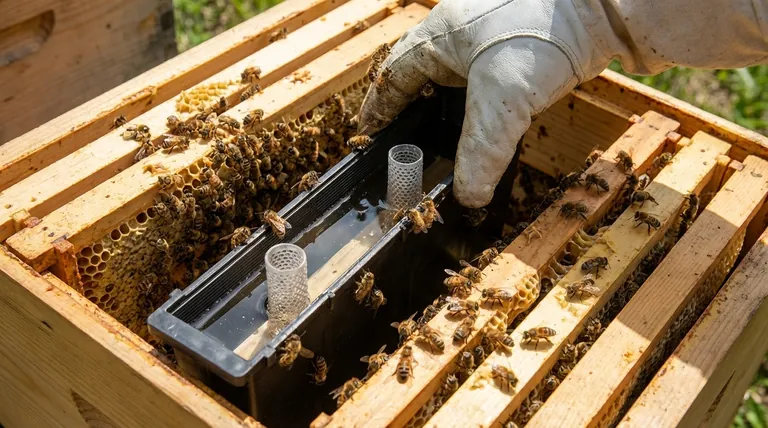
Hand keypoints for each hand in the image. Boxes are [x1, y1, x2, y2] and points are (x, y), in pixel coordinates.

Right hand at [358, 0, 610, 207]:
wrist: (604, 5)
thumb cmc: (543, 31)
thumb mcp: (502, 96)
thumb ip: (481, 149)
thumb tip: (468, 197)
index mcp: (439, 36)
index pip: (395, 75)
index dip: (380, 107)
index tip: (369, 134)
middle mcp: (460, 33)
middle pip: (421, 75)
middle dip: (410, 109)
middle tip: (403, 143)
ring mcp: (491, 37)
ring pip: (456, 77)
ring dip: (447, 108)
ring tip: (439, 141)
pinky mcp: (521, 45)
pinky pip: (487, 78)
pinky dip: (479, 104)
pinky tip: (487, 123)